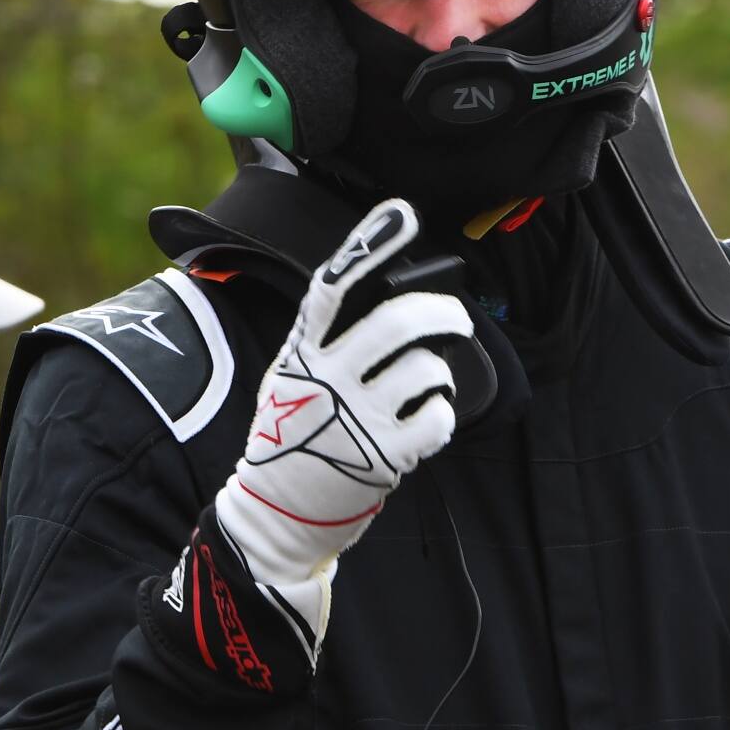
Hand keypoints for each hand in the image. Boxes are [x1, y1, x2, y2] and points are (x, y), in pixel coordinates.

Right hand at [212, 198, 472, 653]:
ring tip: (429, 383)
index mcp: (300, 355)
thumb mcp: (289, 382)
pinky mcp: (383, 457)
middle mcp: (326, 381)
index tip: (400, 214)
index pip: (333, 287)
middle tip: (455, 319)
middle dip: (442, 314)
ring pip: (425, 369)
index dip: (367, 246)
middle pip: (396, 324)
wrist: (275, 515)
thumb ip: (325, 346)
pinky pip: (437, 419)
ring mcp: (355, 419)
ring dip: (439, 373)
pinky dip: (442, 414)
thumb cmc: (289, 440)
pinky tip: (429, 418)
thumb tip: (384, 304)